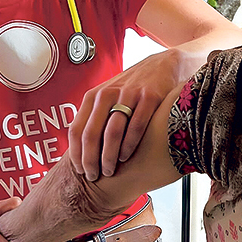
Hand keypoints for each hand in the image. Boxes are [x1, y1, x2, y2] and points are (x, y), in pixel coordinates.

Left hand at [69, 49, 183, 180]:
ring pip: (112, 133)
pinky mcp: (150, 97)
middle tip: (94, 176)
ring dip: (109, 157)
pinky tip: (127, 157)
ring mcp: (129, 94)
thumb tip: (79, 149)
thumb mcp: (110, 96)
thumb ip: (95, 117)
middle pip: (91, 134)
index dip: (76, 154)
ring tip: (110, 171)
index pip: (76, 130)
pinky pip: (136, 126)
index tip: (80, 171)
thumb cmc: (134, 87)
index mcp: (94, 96)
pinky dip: (129, 145)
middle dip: (90, 160)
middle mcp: (108, 93)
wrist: (165, 65)